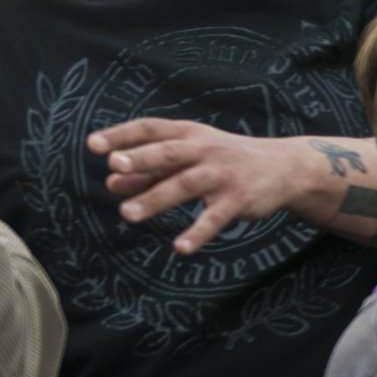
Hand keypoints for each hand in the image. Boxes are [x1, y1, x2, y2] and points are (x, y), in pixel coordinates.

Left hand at [91, 122, 358, 254]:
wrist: (283, 167)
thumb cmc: (224, 161)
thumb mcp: (188, 158)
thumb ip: (150, 170)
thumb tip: (110, 181)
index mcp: (188, 134)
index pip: (150, 129)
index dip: (122, 135)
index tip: (93, 144)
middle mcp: (204, 149)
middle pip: (169, 153)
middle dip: (142, 158)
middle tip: (114, 165)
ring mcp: (222, 174)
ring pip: (186, 185)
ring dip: (157, 198)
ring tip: (128, 214)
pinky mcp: (238, 200)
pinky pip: (215, 218)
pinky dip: (198, 232)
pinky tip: (180, 248)